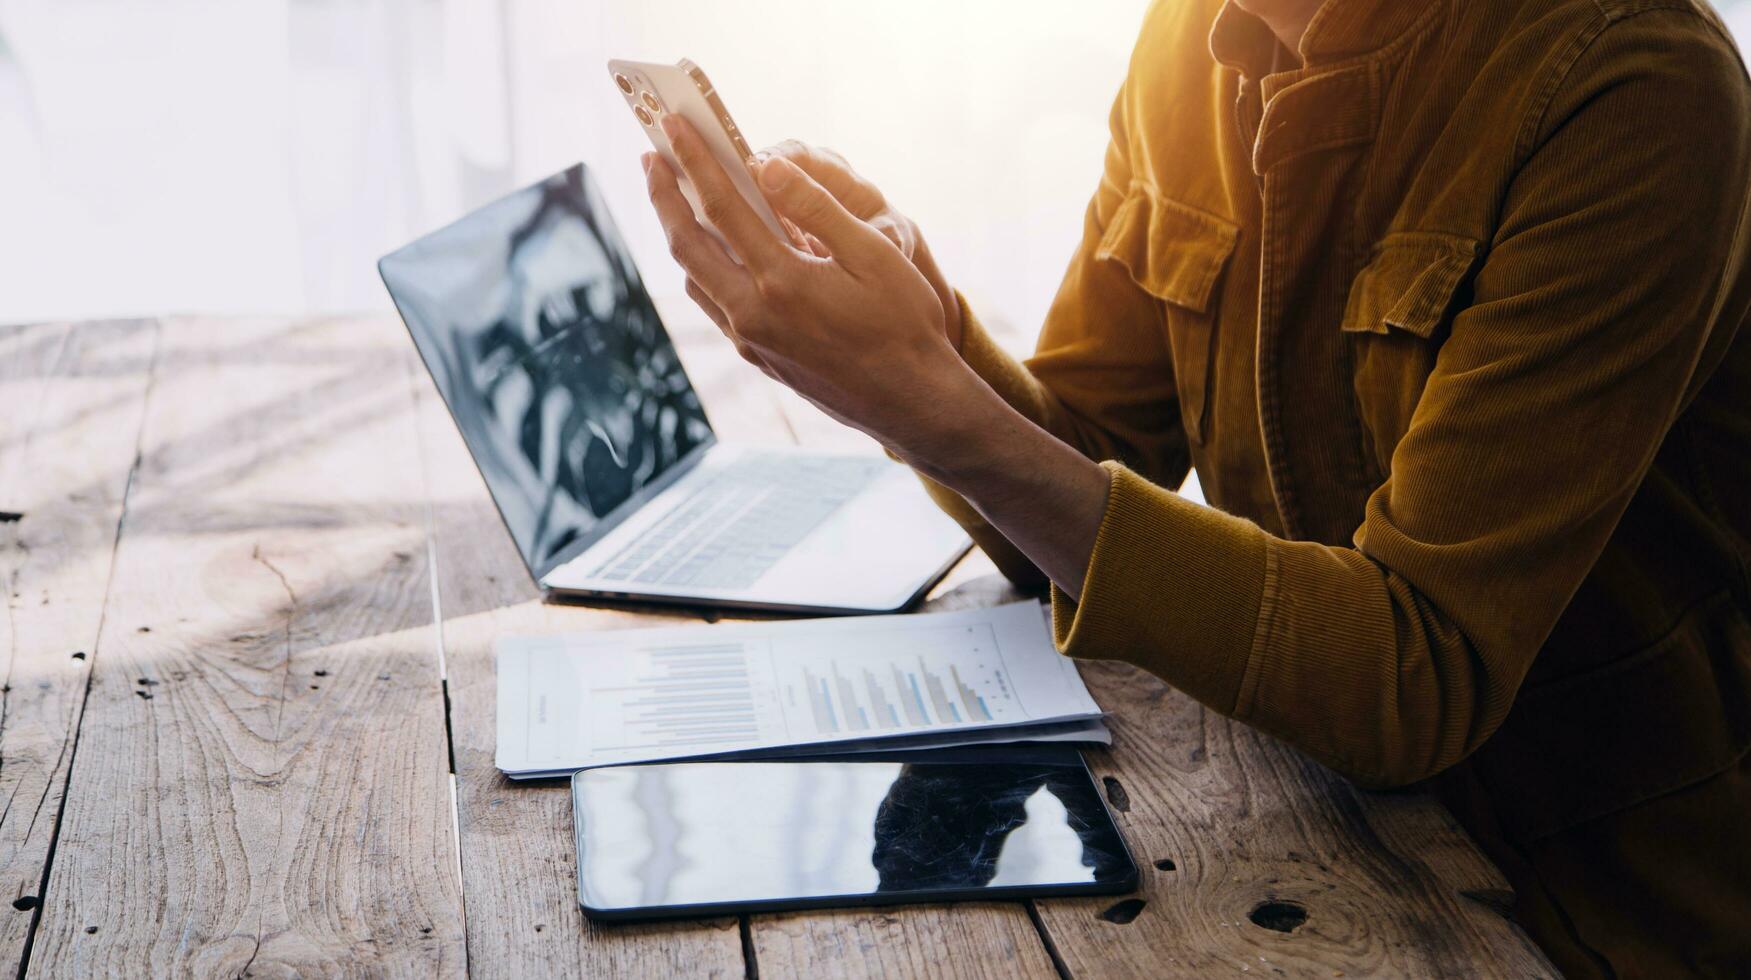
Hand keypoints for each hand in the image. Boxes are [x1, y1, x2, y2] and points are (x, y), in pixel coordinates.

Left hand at [643, 115, 972, 451]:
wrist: (911, 403)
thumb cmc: (905, 325)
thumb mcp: (874, 256)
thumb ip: (816, 208)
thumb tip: (766, 165)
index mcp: (782, 281)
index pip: (721, 206)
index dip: (693, 160)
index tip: (672, 125)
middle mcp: (754, 314)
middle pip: (687, 244)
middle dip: (663, 197)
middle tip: (649, 158)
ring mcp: (751, 341)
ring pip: (695, 278)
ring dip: (678, 235)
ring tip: (674, 200)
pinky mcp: (758, 358)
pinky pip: (713, 305)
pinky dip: (701, 268)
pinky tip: (710, 252)